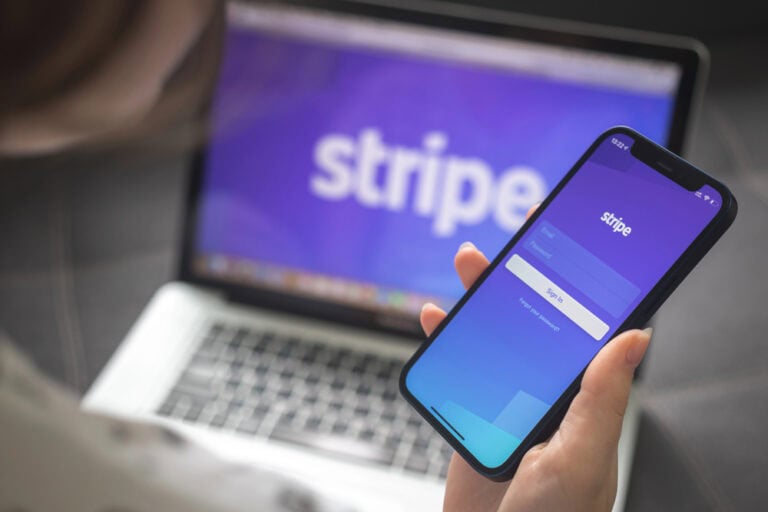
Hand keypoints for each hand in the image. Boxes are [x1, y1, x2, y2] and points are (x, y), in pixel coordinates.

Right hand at [418, 205, 650, 511]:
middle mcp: (548, 393)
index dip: (579, 281)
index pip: (585, 326)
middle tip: (517, 238)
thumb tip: (637, 335)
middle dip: (524, 277)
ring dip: (480, 299)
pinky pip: (458, 365)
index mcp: (583, 398)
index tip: (571, 241)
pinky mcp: (472, 414)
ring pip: (494, 336)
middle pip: (535, 320)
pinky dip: (444, 339)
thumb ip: (603, 396)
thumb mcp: (581, 455)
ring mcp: (507, 402)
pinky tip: (433, 321)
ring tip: (469, 264)